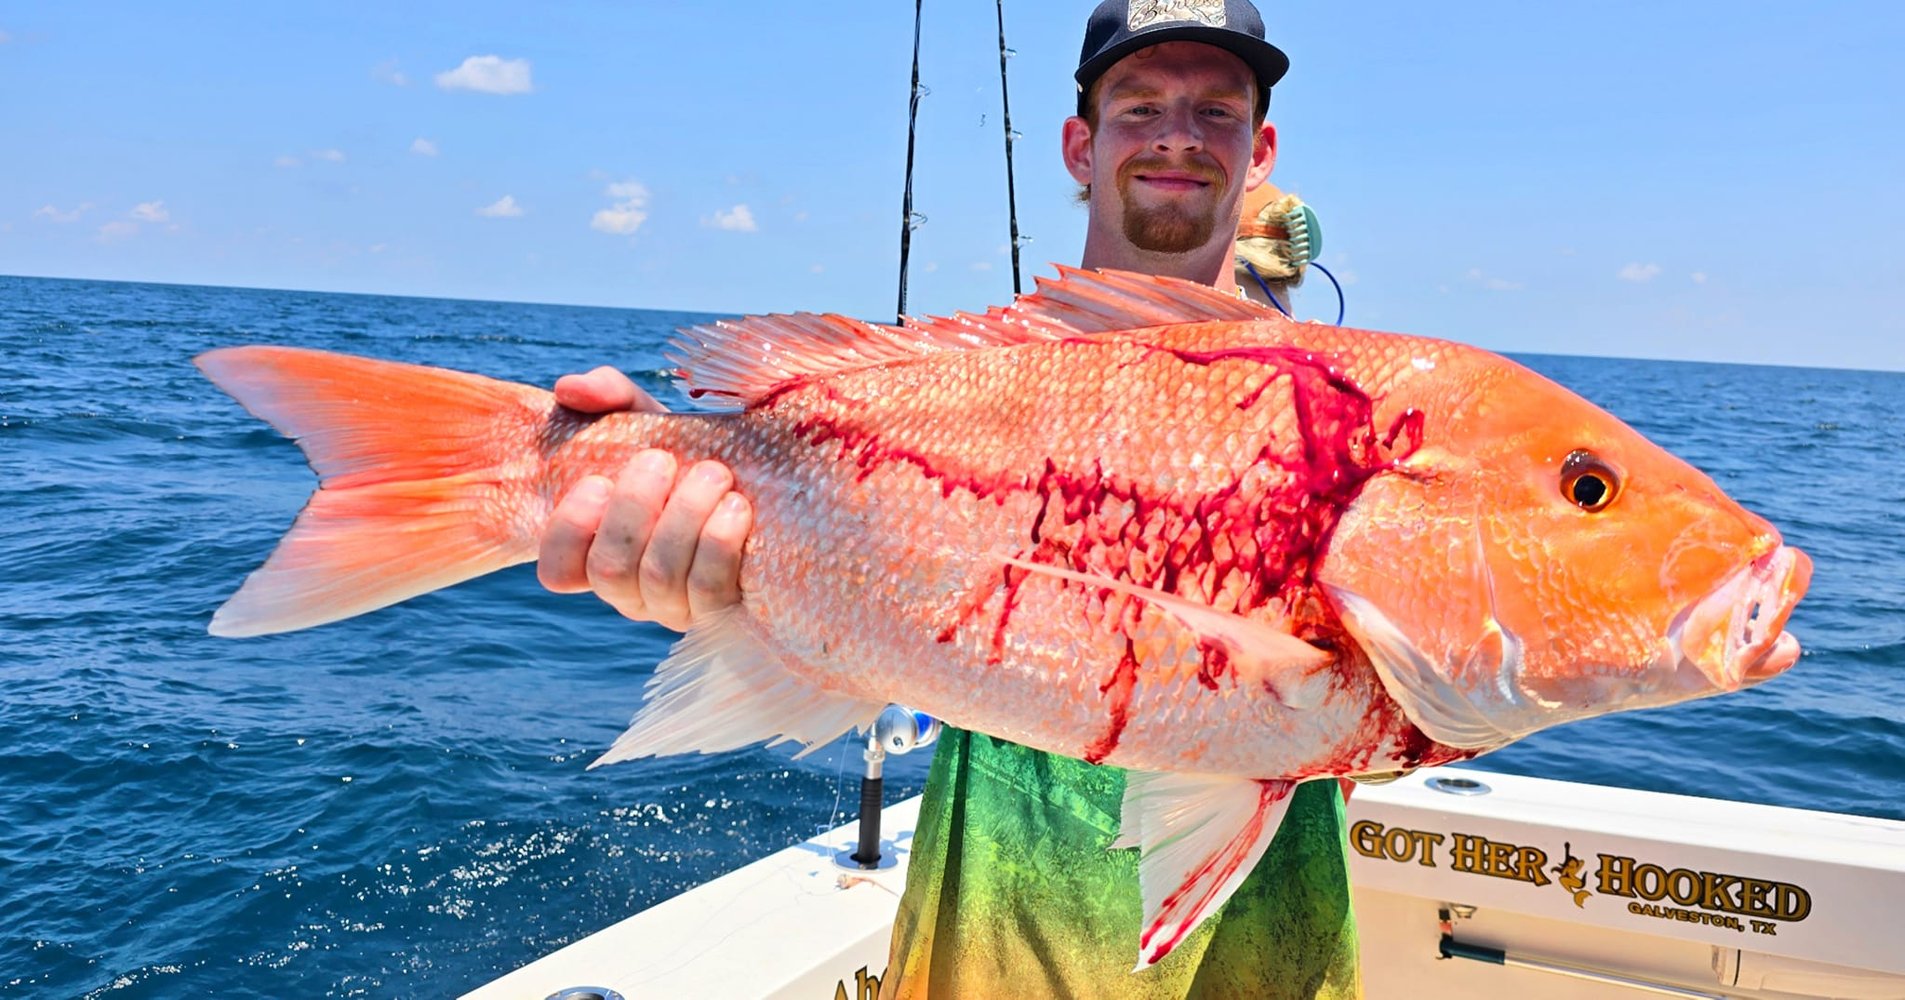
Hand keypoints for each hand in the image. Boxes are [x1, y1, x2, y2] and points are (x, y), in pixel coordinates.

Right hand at [536, 366, 752, 630]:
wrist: (763, 479)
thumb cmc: (687, 453)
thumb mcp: (646, 420)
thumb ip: (607, 396)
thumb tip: (569, 388)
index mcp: (599, 549)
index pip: (557, 571)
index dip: (568, 534)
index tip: (598, 482)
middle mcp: (630, 588)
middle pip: (610, 570)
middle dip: (634, 509)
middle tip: (661, 460)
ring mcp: (673, 606)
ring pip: (659, 578)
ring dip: (683, 519)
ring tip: (712, 473)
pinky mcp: (720, 609)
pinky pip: (709, 588)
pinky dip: (719, 543)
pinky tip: (737, 507)